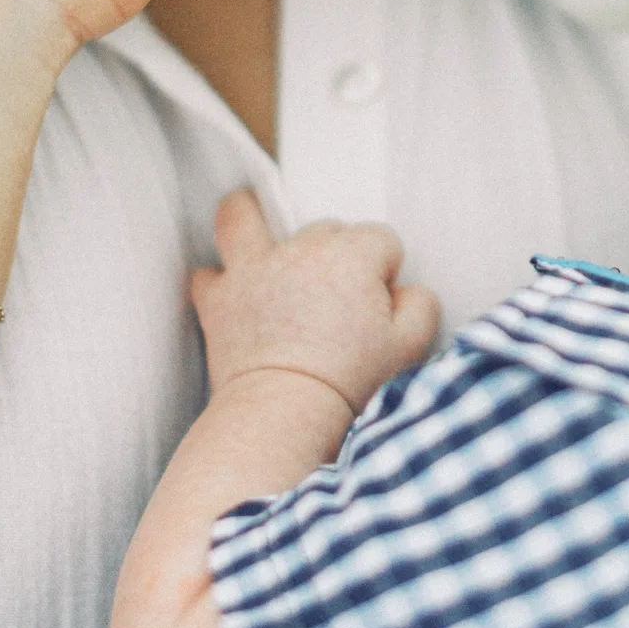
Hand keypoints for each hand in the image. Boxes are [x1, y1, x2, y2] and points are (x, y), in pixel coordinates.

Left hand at [193, 190, 439, 416]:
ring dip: (251, 218)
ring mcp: (253, 270)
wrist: (287, 411)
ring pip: (242, 216)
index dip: (385, 270)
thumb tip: (406, 290)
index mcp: (351, 255)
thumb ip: (421, 303)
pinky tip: (232, 292)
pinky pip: (206, 274)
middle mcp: (299, 249)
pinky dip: (218, 281)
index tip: (380, 302)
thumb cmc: (350, 379)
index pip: (380, 239)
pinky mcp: (219, 300)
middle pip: (326, 229)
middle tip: (340, 299)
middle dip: (337, 255)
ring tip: (261, 235)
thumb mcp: (411, 345)